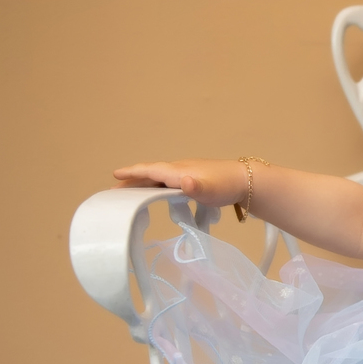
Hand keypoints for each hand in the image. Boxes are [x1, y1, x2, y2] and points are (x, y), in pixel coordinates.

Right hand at [112, 159, 248, 207]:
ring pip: (160, 178)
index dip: (133, 173)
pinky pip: (170, 182)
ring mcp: (188, 173)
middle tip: (115, 190)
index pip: (151, 171)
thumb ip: (196, 188)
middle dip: (133, 180)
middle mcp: (180, 169)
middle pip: (152, 174)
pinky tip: (161, 194)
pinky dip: (159, 187)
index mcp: (179, 171)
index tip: (115, 175)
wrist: (248, 181)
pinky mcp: (195, 178)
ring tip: (132, 194)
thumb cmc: (227, 186)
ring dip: (145, 184)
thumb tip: (184, 182)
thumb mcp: (211, 190)